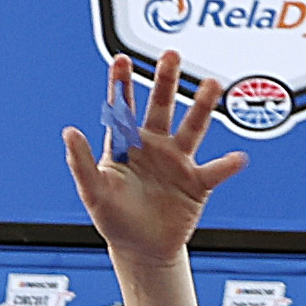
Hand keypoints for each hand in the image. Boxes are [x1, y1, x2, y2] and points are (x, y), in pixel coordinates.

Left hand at [63, 53, 249, 257]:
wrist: (142, 249)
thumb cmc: (114, 218)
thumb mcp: (93, 191)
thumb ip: (80, 162)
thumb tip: (69, 132)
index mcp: (127, 144)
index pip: (123, 107)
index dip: (121, 83)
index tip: (120, 59)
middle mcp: (154, 145)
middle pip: (161, 106)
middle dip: (166, 81)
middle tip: (171, 55)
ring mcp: (177, 162)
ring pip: (192, 128)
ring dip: (203, 106)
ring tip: (213, 85)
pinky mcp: (197, 184)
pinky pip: (214, 171)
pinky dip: (227, 165)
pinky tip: (237, 158)